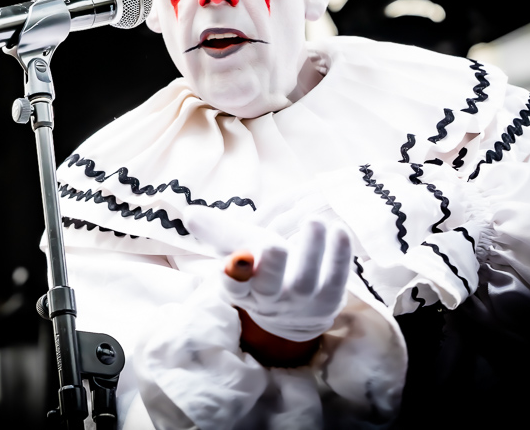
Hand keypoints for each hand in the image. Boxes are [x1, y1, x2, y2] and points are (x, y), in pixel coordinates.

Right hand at [185, 211, 352, 364]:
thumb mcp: (238, 252)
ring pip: (306, 281)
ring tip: (314, 220)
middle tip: (275, 243)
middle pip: (269, 287)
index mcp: (243, 289)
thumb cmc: (262, 274)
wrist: (295, 315)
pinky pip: (336, 281)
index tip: (237, 259)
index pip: (234, 288)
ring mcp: (301, 301)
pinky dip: (338, 257)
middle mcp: (270, 299)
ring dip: (310, 251)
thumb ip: (219, 232)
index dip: (235, 276)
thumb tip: (190, 213)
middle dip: (272, 267)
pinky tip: (338, 231)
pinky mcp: (328, 300)